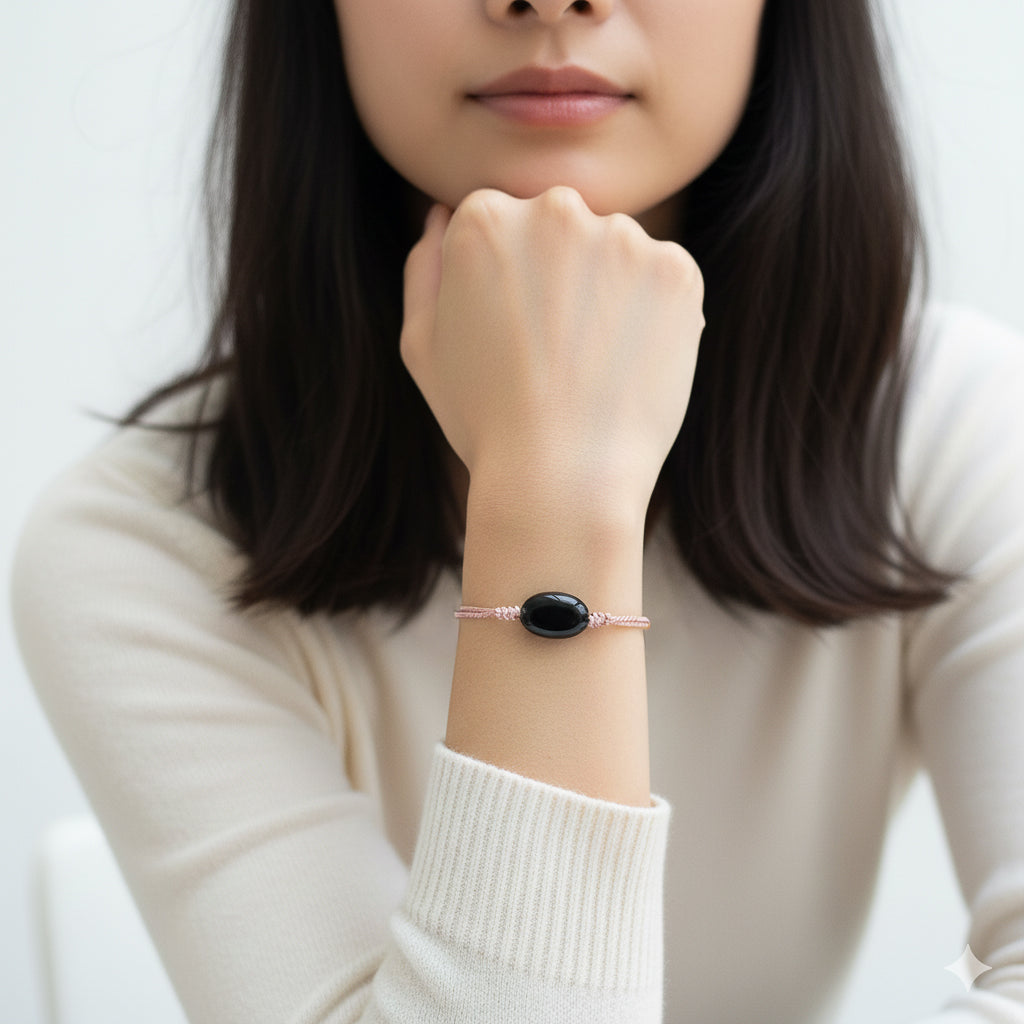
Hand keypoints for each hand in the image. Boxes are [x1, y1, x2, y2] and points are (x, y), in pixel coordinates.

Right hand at [401, 186, 704, 517]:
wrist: (562, 478)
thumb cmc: (483, 419)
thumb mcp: (423, 345)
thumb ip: (425, 268)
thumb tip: (441, 214)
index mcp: (484, 218)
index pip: (504, 225)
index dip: (509, 284)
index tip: (513, 334)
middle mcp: (555, 210)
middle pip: (561, 229)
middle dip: (560, 277)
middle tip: (555, 353)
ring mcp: (623, 237)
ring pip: (616, 253)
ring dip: (609, 293)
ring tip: (592, 366)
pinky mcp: (677, 271)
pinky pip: (664, 280)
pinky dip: (653, 315)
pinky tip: (627, 365)